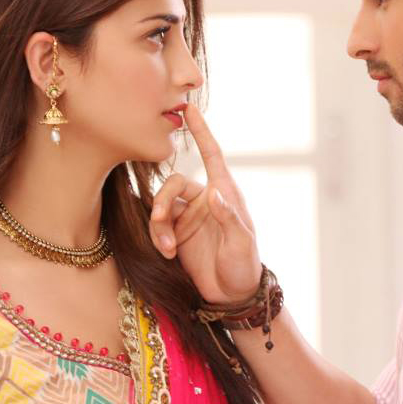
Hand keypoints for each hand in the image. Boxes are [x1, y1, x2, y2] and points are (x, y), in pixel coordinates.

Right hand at [148, 103, 262, 304]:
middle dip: (163, 199)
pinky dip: (158, 236)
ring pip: (162, 205)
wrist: (232, 295)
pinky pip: (158, 225)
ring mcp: (189, 216)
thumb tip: (214, 194)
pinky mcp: (177, 233)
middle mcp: (205, 199)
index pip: (212, 155)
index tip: (189, 109)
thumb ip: (229, 218)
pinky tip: (167, 253)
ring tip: (167, 248)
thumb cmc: (244, 266)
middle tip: (161, 220)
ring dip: (158, 224)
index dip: (201, 132)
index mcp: (225, 193)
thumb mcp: (242, 243)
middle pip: (174, 182)